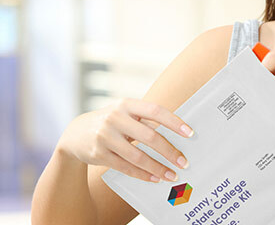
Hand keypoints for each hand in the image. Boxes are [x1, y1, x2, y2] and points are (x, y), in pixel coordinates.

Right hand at [57, 98, 193, 182]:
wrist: (75, 134)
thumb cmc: (111, 121)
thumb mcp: (125, 113)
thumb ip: (145, 118)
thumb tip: (176, 130)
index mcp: (126, 104)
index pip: (155, 111)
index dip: (174, 122)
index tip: (190, 133)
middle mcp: (115, 118)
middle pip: (149, 136)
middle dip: (169, 151)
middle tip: (184, 162)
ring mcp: (105, 136)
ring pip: (138, 156)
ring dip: (158, 168)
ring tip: (172, 175)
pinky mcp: (98, 154)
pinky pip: (126, 167)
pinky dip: (143, 174)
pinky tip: (155, 178)